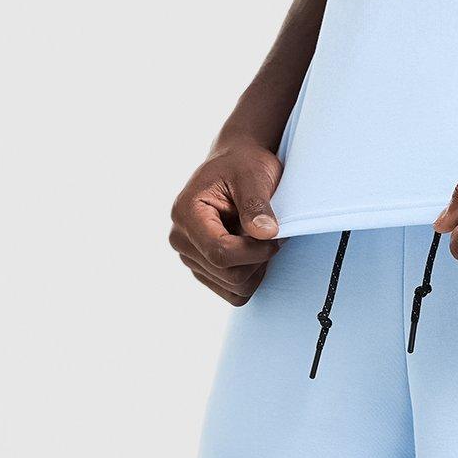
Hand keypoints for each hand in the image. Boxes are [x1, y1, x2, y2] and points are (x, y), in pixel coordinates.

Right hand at [169, 138, 282, 304]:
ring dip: (257, 267)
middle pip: (229, 274)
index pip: (219, 252)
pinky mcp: (204, 269)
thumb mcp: (253, 174)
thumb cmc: (243, 164)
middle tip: (273, 233)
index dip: (255, 251)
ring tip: (260, 238)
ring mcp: (191, 257)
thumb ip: (256, 204)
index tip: (276, 235)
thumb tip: (265, 234)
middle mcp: (181, 239)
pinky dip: (252, 277)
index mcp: (186, 213)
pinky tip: (254, 251)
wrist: (236, 164)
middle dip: (259, 258)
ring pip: (234, 288)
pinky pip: (234, 293)